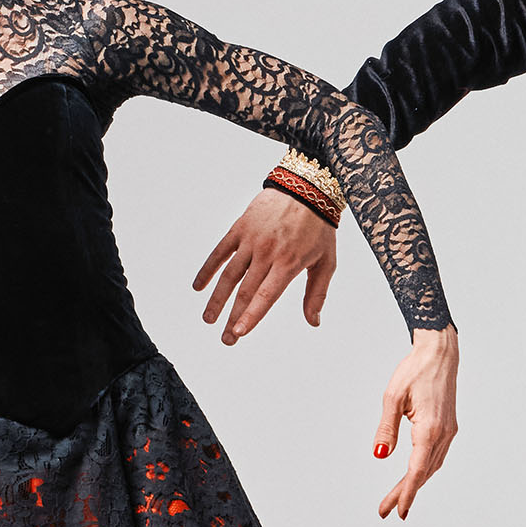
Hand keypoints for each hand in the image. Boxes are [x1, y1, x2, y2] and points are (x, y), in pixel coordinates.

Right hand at [194, 187, 339, 342]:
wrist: (308, 186)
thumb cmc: (319, 227)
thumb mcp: (326, 261)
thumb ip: (317, 293)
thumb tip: (313, 322)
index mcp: (289, 263)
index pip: (265, 296)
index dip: (251, 316)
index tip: (238, 333)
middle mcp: (267, 253)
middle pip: (244, 291)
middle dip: (233, 318)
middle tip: (226, 340)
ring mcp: (251, 240)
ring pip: (229, 274)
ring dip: (217, 299)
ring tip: (208, 319)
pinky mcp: (240, 228)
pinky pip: (220, 251)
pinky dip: (208, 269)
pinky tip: (198, 286)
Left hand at [372, 326, 459, 520]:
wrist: (440, 353)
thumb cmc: (415, 370)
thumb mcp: (393, 397)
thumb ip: (386, 428)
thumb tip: (379, 455)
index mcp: (430, 428)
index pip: (417, 470)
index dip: (406, 493)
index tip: (397, 510)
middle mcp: (443, 433)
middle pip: (424, 473)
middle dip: (405, 493)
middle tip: (386, 511)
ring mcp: (449, 431)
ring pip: (432, 466)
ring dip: (414, 484)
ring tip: (397, 498)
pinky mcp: (449, 426)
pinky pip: (436, 456)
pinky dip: (424, 470)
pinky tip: (414, 475)